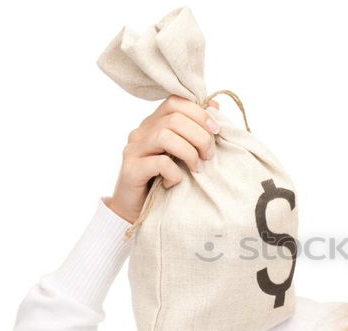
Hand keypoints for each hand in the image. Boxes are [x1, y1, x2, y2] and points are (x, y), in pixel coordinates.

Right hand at [106, 95, 220, 223]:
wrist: (137, 210)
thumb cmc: (165, 179)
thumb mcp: (184, 153)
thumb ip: (196, 130)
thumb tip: (215, 105)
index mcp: (155, 123)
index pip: (176, 102)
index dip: (200, 113)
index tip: (216, 131)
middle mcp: (142, 131)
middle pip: (175, 119)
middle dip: (200, 137)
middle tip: (208, 156)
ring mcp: (134, 149)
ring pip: (165, 136)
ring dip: (189, 153)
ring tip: (196, 168)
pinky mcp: (131, 169)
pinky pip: (159, 163)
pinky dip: (174, 173)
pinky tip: (174, 183)